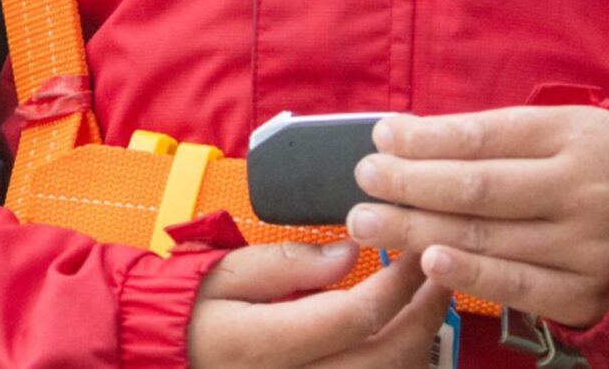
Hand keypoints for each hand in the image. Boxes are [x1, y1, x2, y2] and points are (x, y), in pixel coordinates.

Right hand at [186, 241, 449, 367]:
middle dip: (425, 313)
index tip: (415, 250)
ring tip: (429, 300)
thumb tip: (349, 253)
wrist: (168, 352)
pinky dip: (396, 362)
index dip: (398, 283)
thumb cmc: (193, 308)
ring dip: (420, 341)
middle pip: (387, 357)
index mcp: (269, 346)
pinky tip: (402, 335)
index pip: (356, 317)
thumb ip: (290, 263)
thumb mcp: (228, 271)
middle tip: (440, 272)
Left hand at [344, 106, 608, 329]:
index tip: (381, 138)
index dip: (426, 139)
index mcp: (571, 137)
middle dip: (410, 185)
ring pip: (488, 238)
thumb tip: (410, 139)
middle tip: (364, 182)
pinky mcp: (585, 292)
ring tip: (372, 223)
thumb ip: (494, 136)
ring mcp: (585, 245)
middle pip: (478, 188)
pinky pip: (517, 286)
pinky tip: (429, 262)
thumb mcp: (562, 129)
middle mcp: (579, 190)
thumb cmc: (602, 164)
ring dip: (420, 230)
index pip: (483, 137)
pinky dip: (470, 275)